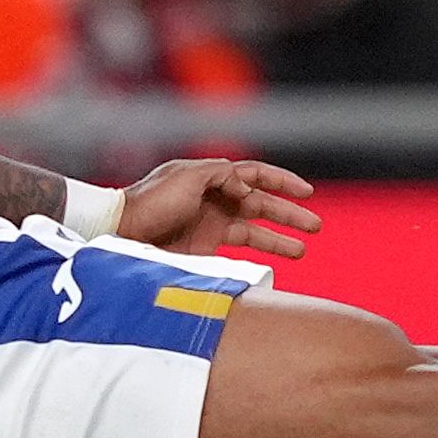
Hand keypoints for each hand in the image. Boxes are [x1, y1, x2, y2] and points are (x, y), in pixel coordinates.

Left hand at [114, 158, 322, 260]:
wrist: (121, 233)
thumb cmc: (151, 202)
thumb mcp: (187, 177)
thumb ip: (222, 175)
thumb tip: (249, 188)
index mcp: (212, 176)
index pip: (255, 175)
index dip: (282, 182)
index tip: (307, 193)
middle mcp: (215, 198)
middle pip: (261, 203)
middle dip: (289, 214)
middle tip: (315, 225)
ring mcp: (210, 223)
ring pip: (255, 228)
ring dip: (280, 237)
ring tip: (303, 249)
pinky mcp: (204, 247)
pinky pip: (238, 248)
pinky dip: (256, 254)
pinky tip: (271, 263)